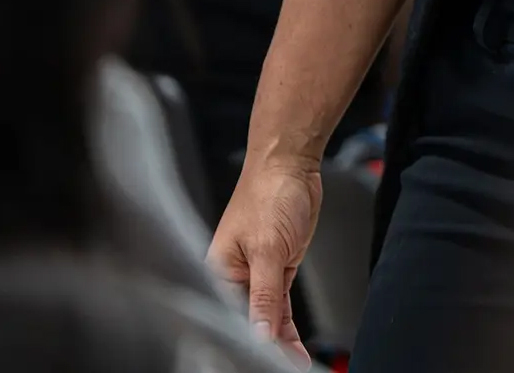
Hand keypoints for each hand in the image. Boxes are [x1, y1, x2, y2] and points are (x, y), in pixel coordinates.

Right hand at [208, 156, 322, 367]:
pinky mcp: (276, 269)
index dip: (240, 344)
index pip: (225, 319)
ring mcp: (256, 273)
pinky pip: (278, 308)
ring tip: (292, 367)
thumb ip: (264, 297)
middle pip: (244, 323)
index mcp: (217, 270)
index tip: (255, 363)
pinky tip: (295, 350)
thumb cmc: (270, 191)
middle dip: (259, 348)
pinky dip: (286, 329)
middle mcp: (232, 276)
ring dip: (277, 344)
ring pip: (264, 319)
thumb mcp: (268, 250)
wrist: (292, 162)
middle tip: (278, 369)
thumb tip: (259, 336)